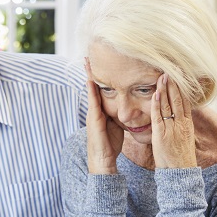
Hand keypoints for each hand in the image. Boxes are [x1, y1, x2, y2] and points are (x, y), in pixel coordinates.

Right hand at [85, 58, 123, 173]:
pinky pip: (92, 102)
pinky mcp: (93, 120)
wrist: (103, 160)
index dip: (99, 76)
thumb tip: (129, 108)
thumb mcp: (117, 125)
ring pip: (91, 91)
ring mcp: (92, 114)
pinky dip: (91, 90)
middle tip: (88, 56)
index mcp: (101, 111)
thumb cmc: (111, 144)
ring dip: (89, 76)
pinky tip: (91, 80)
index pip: (100, 90)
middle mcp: (95, 110)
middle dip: (90, 72)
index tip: (99, 62)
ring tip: (87, 62)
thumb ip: (120, 115)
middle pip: (93, 87)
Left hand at [151, 74, 196, 168]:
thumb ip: (182, 125)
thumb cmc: (180, 157)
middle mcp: (181, 124)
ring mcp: (172, 128)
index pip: (185, 101)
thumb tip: (180, 115)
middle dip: (174, 84)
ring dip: (165, 89)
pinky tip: (156, 93)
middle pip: (178, 100)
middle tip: (171, 69)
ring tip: (163, 76)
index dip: (183, 88)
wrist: (180, 173)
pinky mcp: (162, 134)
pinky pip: (159, 116)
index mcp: (188, 124)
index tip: (180, 76)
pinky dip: (157, 104)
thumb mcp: (185, 138)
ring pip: (169, 105)